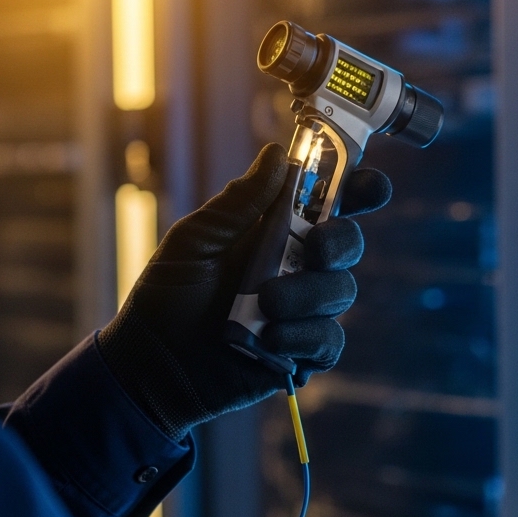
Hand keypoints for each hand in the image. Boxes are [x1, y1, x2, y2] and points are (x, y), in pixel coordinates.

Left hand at [97, 144, 391, 439]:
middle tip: (313, 248)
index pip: (334, 201)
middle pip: (349, 243)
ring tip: (265, 304)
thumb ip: (240, 201)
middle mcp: (298, 265)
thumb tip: (278, 155)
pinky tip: (270, 338)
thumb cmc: (169, 293)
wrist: (150, 361)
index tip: (367, 185)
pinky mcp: (300, 352)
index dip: (361, 188)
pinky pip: (329, 340)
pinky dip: (305, 335)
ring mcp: (303, 310)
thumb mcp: (196, 238)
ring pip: (341, 291)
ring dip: (308, 293)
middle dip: (340, 241)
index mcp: (279, 230)